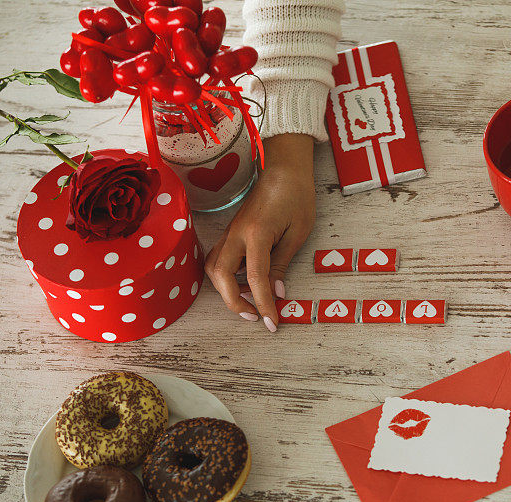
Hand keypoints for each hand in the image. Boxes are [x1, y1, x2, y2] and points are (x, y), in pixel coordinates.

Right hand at [205, 133, 315, 331]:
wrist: (284, 168)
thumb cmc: (296, 196)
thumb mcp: (298, 233)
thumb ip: (282, 263)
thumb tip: (277, 292)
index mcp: (257, 233)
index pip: (255, 279)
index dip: (263, 304)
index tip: (272, 323)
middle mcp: (236, 233)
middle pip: (220, 275)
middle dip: (234, 302)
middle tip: (256, 316)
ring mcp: (230, 231)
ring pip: (213, 267)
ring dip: (226, 290)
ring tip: (249, 302)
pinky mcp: (230, 231)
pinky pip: (217, 258)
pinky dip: (224, 276)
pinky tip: (241, 284)